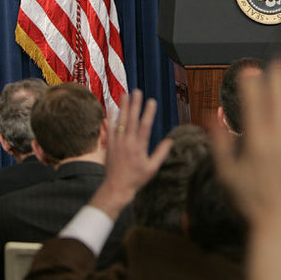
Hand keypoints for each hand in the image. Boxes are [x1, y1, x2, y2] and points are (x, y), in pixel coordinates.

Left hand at [91, 90, 171, 218]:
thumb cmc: (136, 179)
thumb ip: (161, 153)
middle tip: (137, 91)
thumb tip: (171, 141)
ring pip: (120, 121)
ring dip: (123, 106)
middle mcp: (127, 142)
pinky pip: (110, 128)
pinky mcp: (109, 145)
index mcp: (139, 147)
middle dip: (135, 104)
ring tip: (125, 93)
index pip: (145, 126)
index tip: (152, 101)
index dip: (148, 112)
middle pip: (132, 119)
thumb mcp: (152, 168)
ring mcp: (117, 142)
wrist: (116, 188)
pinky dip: (111, 117)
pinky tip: (111, 107)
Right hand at [212, 65, 280, 227]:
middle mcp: (280, 140)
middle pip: (280, 99)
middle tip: (277, 61)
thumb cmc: (250, 203)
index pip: (254, 103)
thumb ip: (219, 142)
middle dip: (278, 77)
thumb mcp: (227, 174)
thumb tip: (211, 115)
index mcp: (256, 142)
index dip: (251, 83)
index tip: (249, 70)